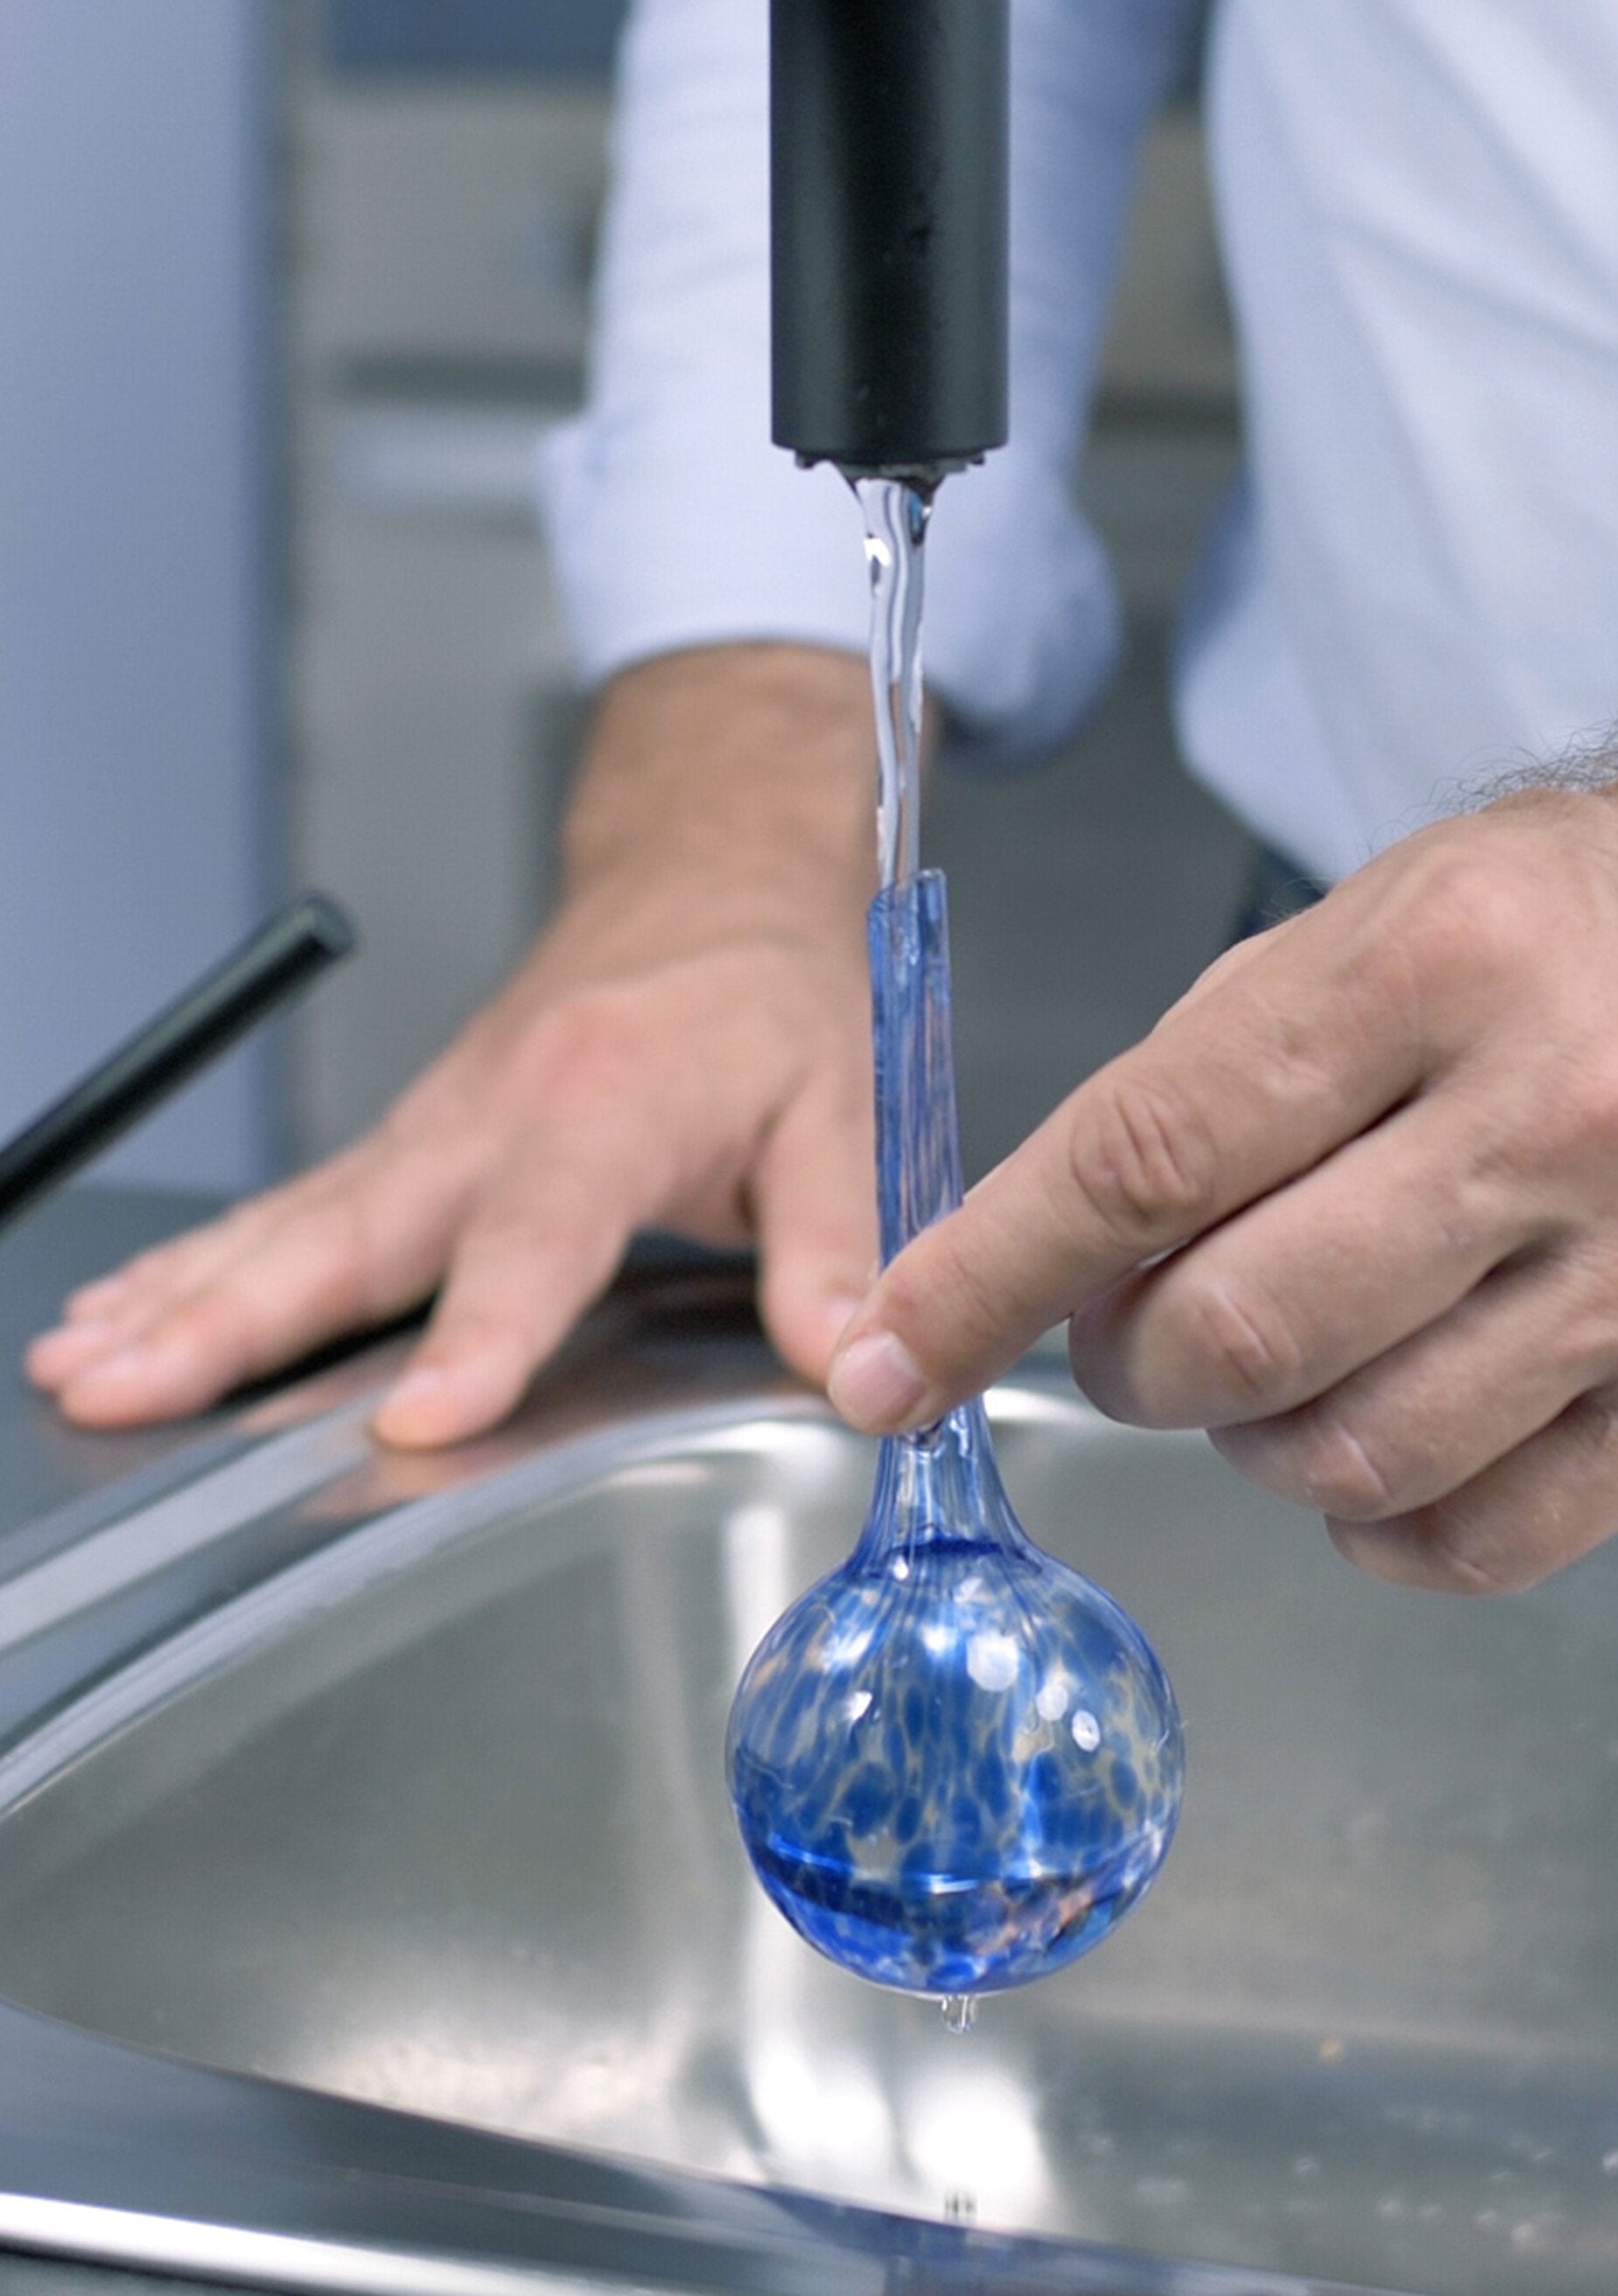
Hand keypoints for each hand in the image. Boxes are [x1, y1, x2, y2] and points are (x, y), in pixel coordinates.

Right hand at [28, 647, 879, 1447]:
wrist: (706, 877)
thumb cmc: (768, 989)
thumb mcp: (843, 1107)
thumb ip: (838, 1244)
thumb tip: (856, 1368)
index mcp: (607, 1105)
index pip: (536, 1236)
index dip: (482, 1333)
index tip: (426, 1418)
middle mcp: (493, 1113)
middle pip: (353, 1228)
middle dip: (232, 1316)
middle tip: (127, 1383)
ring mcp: (436, 1125)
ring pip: (294, 1220)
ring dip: (183, 1293)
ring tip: (83, 1363)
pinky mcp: (413, 1140)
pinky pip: (296, 1208)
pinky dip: (204, 1260)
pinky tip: (130, 1310)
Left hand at [828, 753, 1617, 1590]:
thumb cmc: (1535, 930)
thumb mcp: (1341, 933)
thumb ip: (1185, 1101)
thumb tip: (1034, 1283)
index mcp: (1436, 965)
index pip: (1144, 1160)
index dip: (985, 1279)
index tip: (890, 1360)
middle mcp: (1565, 1116)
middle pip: (1238, 1332)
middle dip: (1123, 1362)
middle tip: (1128, 1330)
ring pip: (1347, 1457)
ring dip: (1245, 1441)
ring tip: (1272, 1361)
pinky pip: (1477, 1538)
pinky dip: (1373, 1520)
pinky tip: (1373, 1427)